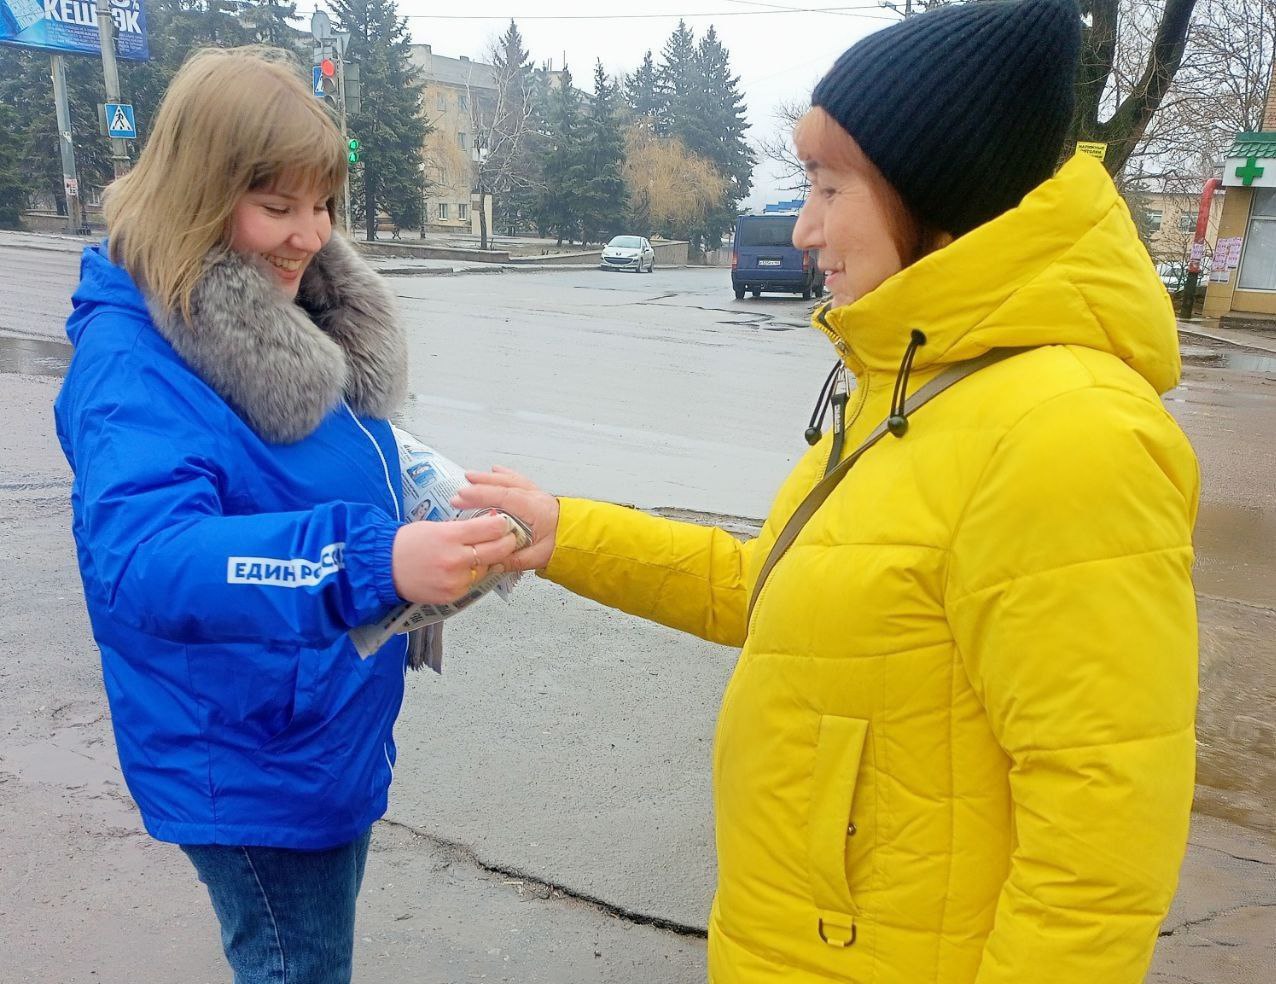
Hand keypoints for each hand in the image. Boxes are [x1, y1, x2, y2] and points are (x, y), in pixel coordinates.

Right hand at [391, 512, 517, 604]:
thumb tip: (490, 523)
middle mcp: (455, 559)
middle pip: (497, 550)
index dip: (502, 524)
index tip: (505, 522)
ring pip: (486, 569)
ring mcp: (454, 580)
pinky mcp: (452, 595)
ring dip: (489, 561)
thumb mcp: (436, 526)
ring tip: (484, 553)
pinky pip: (472, 583)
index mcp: (450, 536)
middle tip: (509, 538)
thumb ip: (463, 527)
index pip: (491, 528)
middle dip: (507, 542)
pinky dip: (472, 575)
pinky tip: (465, 568)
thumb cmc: (408, 542)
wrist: (383, 567)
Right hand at [451, 466, 558, 571]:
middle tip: (459, 489)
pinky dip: (505, 474)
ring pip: (510, 480)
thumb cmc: (566, 544)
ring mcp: (536, 494)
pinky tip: (496, 471)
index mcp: (534, 509)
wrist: (584, 537)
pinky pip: (518, 479)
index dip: (480, 496)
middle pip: (503, 485)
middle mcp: (534, 497)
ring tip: (472, 477)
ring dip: (489, 478)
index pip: (503, 497)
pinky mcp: (537, 495)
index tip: (461, 498)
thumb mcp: (540, 557)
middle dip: (479, 486)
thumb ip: (515, 560)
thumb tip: (492, 562)